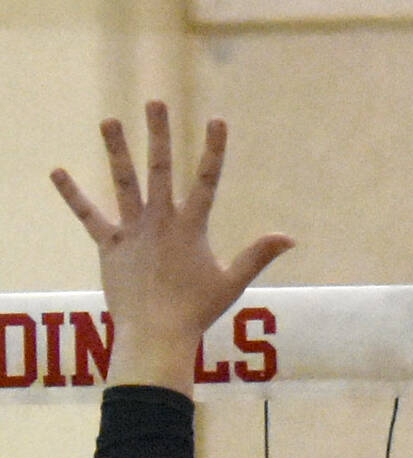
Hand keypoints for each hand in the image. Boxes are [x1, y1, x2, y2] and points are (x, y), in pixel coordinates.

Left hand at [50, 104, 293, 393]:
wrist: (156, 333)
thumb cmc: (198, 311)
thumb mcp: (233, 282)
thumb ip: (258, 255)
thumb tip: (290, 238)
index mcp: (191, 228)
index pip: (208, 181)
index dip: (214, 149)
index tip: (217, 120)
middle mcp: (160, 222)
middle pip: (161, 170)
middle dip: (159, 134)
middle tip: (155, 103)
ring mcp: (133, 231)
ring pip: (124, 183)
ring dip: (116, 150)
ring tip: (109, 120)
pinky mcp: (110, 245)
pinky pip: (89, 216)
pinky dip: (72, 194)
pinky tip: (56, 171)